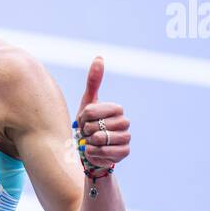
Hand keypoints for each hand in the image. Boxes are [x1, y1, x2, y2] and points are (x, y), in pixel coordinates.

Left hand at [74, 56, 129, 170]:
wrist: (91, 151)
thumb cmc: (89, 126)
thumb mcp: (88, 103)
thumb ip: (94, 82)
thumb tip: (99, 57)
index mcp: (117, 109)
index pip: (90, 111)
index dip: (83, 118)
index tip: (84, 121)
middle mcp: (125, 122)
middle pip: (94, 126)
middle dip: (85, 131)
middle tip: (87, 134)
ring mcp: (126, 137)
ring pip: (100, 139)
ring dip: (89, 142)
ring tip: (91, 142)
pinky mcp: (124, 152)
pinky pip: (104, 152)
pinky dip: (94, 153)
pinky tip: (94, 152)